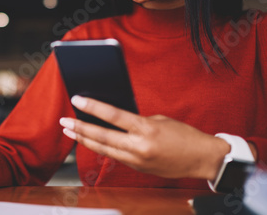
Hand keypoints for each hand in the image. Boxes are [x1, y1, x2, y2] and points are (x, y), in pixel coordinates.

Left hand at [59, 96, 230, 179]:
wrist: (202, 159)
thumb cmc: (184, 135)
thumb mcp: (159, 119)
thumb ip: (136, 120)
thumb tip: (114, 118)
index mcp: (146, 129)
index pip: (113, 116)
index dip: (92, 107)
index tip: (77, 100)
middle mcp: (139, 146)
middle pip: (102, 137)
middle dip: (80, 128)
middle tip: (64, 121)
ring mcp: (137, 160)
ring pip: (104, 149)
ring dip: (85, 140)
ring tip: (70, 131)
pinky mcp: (137, 168)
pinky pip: (114, 156)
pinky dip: (100, 147)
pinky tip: (90, 141)